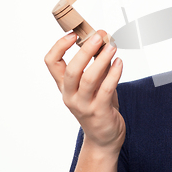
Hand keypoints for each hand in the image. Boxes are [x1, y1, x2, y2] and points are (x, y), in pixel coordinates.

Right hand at [44, 30, 125, 153]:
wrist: (104, 137)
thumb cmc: (99, 105)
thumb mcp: (95, 82)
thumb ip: (97, 63)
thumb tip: (103, 38)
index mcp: (64, 86)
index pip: (51, 63)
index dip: (59, 46)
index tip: (73, 33)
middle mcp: (70, 95)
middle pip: (71, 70)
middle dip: (85, 51)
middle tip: (98, 36)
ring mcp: (83, 105)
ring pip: (89, 79)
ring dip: (102, 60)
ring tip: (113, 47)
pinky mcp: (99, 112)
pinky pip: (106, 89)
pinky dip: (114, 74)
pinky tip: (120, 63)